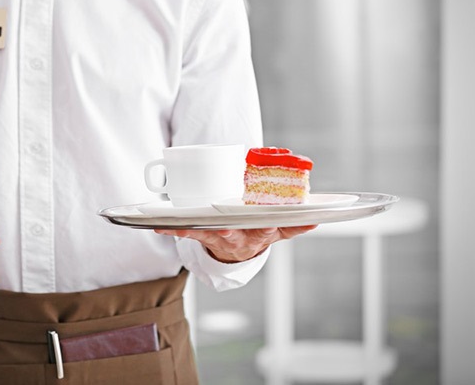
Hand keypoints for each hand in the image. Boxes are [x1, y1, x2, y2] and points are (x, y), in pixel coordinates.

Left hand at [154, 225, 316, 262]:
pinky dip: (173, 230)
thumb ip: (293, 225)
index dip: (268, 227)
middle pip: (231, 232)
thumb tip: (315, 220)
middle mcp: (237, 238)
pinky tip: (159, 227)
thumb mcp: (276, 232)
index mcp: (258, 233)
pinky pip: (186, 233)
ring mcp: (218, 239)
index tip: (270, 223)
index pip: (265, 229)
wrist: (237, 254)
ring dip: (190, 230)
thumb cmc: (256, 233)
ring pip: (204, 233)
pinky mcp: (202, 237)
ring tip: (177, 224)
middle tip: (221, 224)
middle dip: (226, 229)